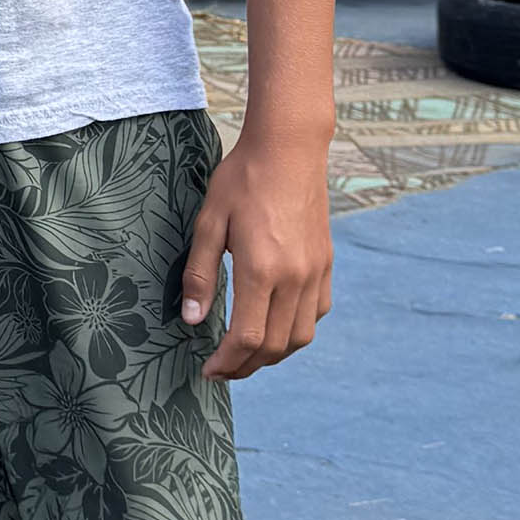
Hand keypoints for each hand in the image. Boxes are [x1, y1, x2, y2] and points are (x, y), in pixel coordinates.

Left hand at [179, 128, 333, 381]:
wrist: (289, 149)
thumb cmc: (242, 180)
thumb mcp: (209, 223)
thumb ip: (201, 274)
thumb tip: (193, 320)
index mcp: (261, 269)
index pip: (246, 338)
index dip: (226, 363)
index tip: (208, 370)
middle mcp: (294, 277)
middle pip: (273, 346)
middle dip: (246, 367)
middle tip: (222, 369)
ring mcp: (315, 272)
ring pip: (300, 336)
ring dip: (273, 354)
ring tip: (247, 356)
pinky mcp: (325, 263)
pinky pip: (317, 312)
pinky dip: (296, 330)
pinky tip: (276, 325)